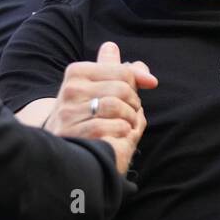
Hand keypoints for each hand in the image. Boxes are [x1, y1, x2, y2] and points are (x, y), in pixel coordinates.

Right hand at [48, 42, 156, 174]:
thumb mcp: (107, 90)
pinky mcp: (73, 133)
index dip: (134, 87)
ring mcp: (69, 112)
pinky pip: (108, 126)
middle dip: (133, 104)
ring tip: (125, 126)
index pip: (123, 72)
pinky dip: (121, 132)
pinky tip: (116, 136)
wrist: (68, 147)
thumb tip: (151, 80)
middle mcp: (70, 89)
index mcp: (78, 72)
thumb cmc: (94, 114)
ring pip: (114, 105)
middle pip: (121, 89)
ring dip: (129, 119)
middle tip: (128, 115)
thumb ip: (128, 75)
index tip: (129, 99)